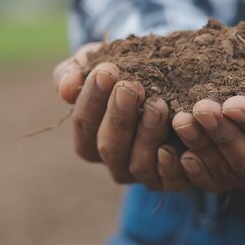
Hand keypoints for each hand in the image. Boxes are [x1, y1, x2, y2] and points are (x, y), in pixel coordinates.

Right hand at [52, 43, 189, 190]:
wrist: (165, 79)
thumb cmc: (122, 72)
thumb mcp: (96, 64)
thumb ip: (74, 73)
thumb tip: (66, 89)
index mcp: (88, 139)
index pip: (84, 121)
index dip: (93, 97)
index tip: (106, 69)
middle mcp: (113, 161)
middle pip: (109, 145)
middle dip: (119, 115)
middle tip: (131, 88)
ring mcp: (141, 173)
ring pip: (138, 163)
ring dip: (147, 134)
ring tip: (158, 104)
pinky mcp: (170, 179)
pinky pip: (169, 179)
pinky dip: (173, 162)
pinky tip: (179, 135)